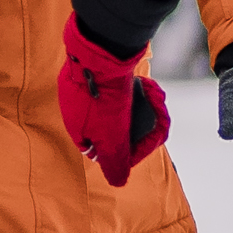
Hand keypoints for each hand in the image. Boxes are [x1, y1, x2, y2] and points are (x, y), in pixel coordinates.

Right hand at [56, 15, 170, 186]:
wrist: (102, 49)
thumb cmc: (104, 96)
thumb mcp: (112, 138)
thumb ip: (114, 163)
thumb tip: (118, 182)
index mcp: (76, 128)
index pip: (100, 151)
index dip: (125, 150)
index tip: (145, 140)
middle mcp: (76, 108)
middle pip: (113, 127)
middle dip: (140, 124)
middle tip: (157, 114)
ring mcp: (84, 87)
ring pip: (119, 106)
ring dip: (143, 105)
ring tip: (155, 96)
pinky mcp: (95, 69)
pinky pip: (119, 86)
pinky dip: (136, 89)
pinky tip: (148, 85)